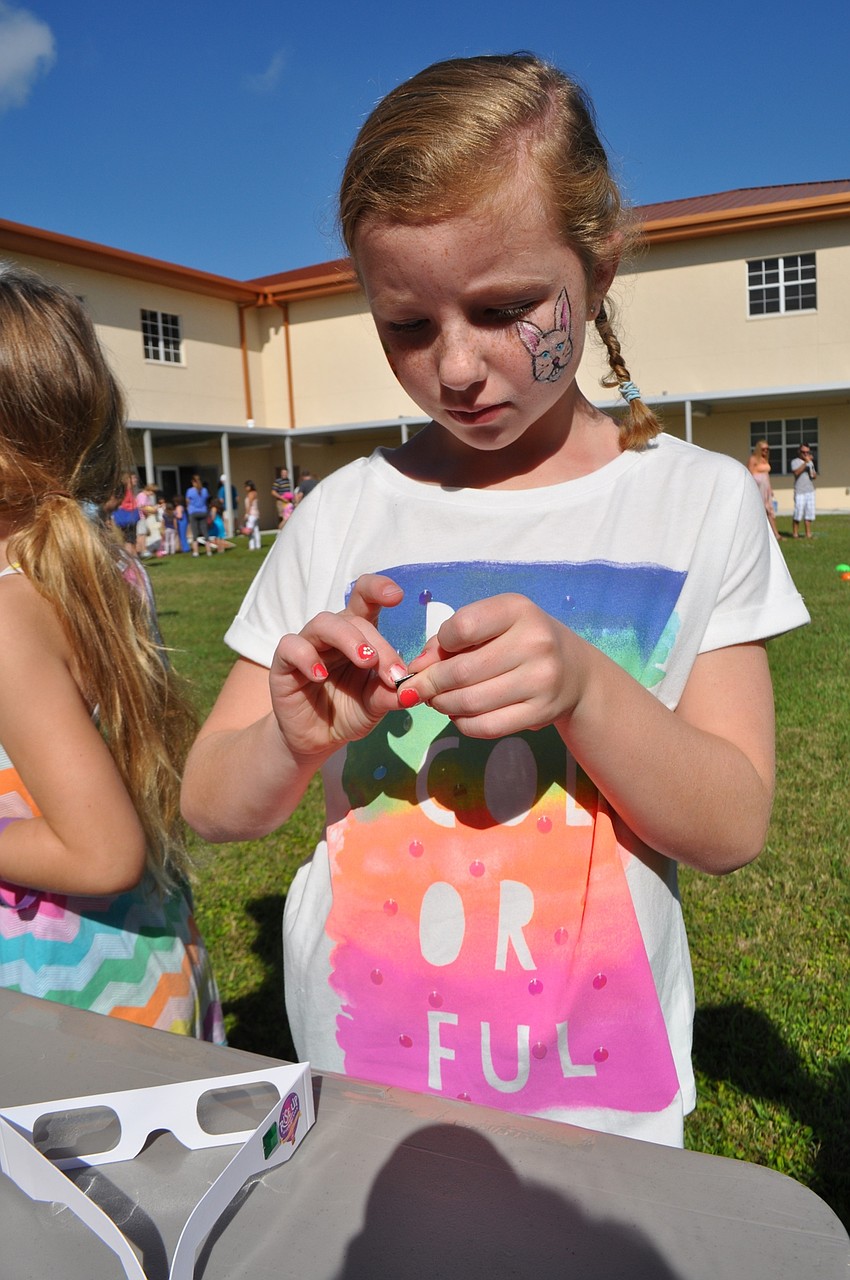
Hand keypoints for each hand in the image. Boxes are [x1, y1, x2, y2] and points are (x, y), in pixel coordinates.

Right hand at [268, 577, 405, 759]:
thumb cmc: (348, 712)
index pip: (364, 599)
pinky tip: (321, 675)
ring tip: (365, 661)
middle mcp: (332, 635)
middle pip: (353, 619)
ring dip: (348, 639)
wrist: (318, 739)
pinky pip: (291, 647)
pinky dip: (307, 657)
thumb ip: (391, 694)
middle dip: (376, 643)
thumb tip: (414, 688)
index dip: (378, 589)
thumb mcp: (376, 705)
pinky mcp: (284, 664)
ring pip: (323, 624)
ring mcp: (307, 646)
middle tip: (393, 672)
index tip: (397, 596)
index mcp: (358, 635)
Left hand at [398, 593, 587, 737]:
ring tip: (437, 700)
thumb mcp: (492, 624)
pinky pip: (486, 726)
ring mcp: (541, 680)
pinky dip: (462, 723)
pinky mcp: (541, 712)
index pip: (462, 628)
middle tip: (418, 689)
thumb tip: (417, 669)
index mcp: (517, 610)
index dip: (440, 645)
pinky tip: (459, 714)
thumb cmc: (521, 641)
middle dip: (429, 684)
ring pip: (470, 702)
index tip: (435, 656)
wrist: (575, 671)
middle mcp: (534, 642)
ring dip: (442, 705)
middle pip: (461, 671)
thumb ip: (450, 639)